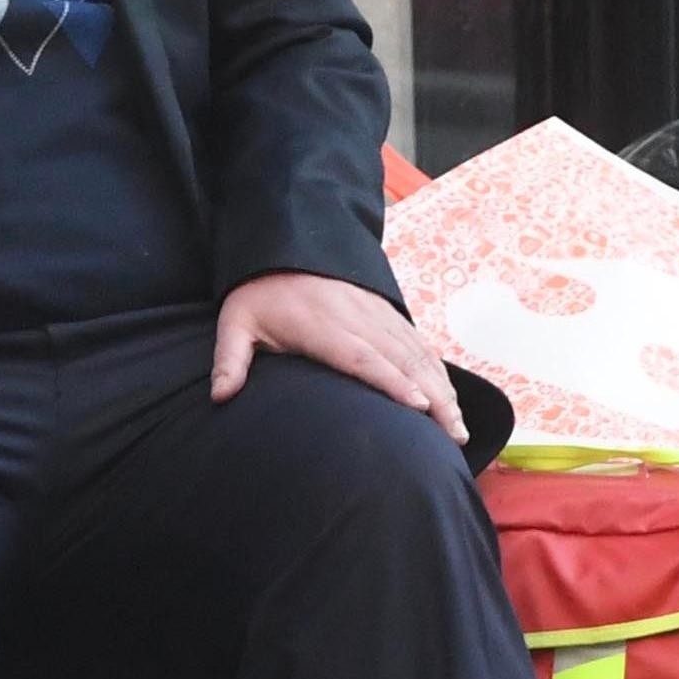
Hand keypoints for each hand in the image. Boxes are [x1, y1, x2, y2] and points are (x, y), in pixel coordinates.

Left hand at [212, 270, 468, 446]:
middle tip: (454, 436)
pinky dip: (437, 371)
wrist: (286, 242)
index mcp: (322, 325)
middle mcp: (358, 319)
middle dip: (432, 397)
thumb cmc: (259, 291)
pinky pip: (418, 343)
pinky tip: (449, 398)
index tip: (418, 406)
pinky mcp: (386, 313)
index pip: (362, 356)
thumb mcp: (236, 321)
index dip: (392, 381)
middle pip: (402, 361)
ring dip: (442, 390)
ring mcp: (376, 315)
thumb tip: (220, 396)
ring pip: (417, 354)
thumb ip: (229, 359)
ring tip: (458, 428)